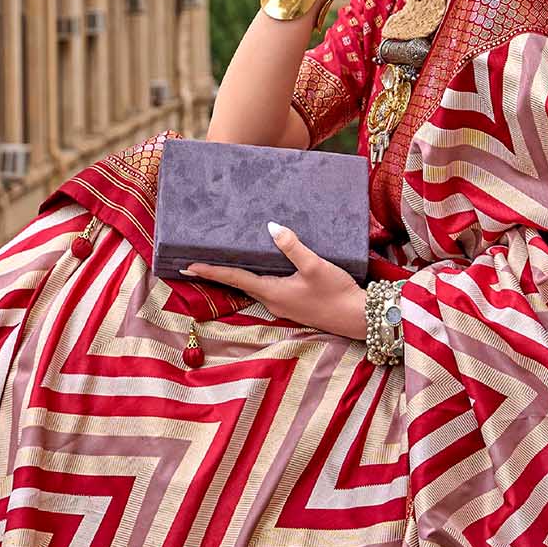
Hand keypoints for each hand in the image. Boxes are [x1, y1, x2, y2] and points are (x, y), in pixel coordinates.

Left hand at [180, 223, 365, 339]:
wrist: (359, 319)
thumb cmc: (337, 293)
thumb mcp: (315, 266)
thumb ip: (292, 246)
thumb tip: (272, 227)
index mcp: (272, 292)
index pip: (234, 278)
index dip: (210, 270)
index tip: (188, 265)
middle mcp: (272, 301)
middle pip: (239, 283)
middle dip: (219, 272)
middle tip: (199, 259)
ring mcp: (283, 304)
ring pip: (254, 285)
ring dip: (238, 274)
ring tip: (225, 257)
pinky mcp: (294, 303)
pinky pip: (268, 287)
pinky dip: (257, 276)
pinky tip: (262, 265)